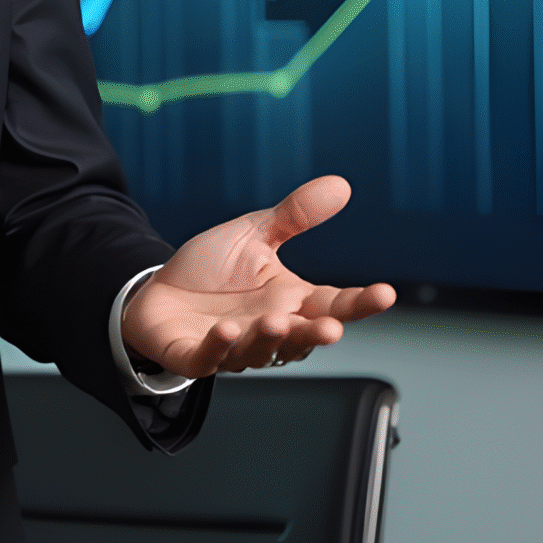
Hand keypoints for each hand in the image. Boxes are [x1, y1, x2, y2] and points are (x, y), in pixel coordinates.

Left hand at [120, 175, 396, 378]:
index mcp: (290, 299)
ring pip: (260, 351)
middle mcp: (269, 328)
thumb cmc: (211, 268)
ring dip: (269, 339)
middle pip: (302, 337)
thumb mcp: (255, 233)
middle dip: (316, 334)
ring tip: (274, 321)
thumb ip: (295, 215)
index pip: (333, 304)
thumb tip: (340, 185)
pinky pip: (212, 357)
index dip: (360, 302)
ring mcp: (235, 346)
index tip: (385, 293)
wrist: (157, 289)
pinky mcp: (197, 356)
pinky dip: (220, 347)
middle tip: (332, 329)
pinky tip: (226, 330)